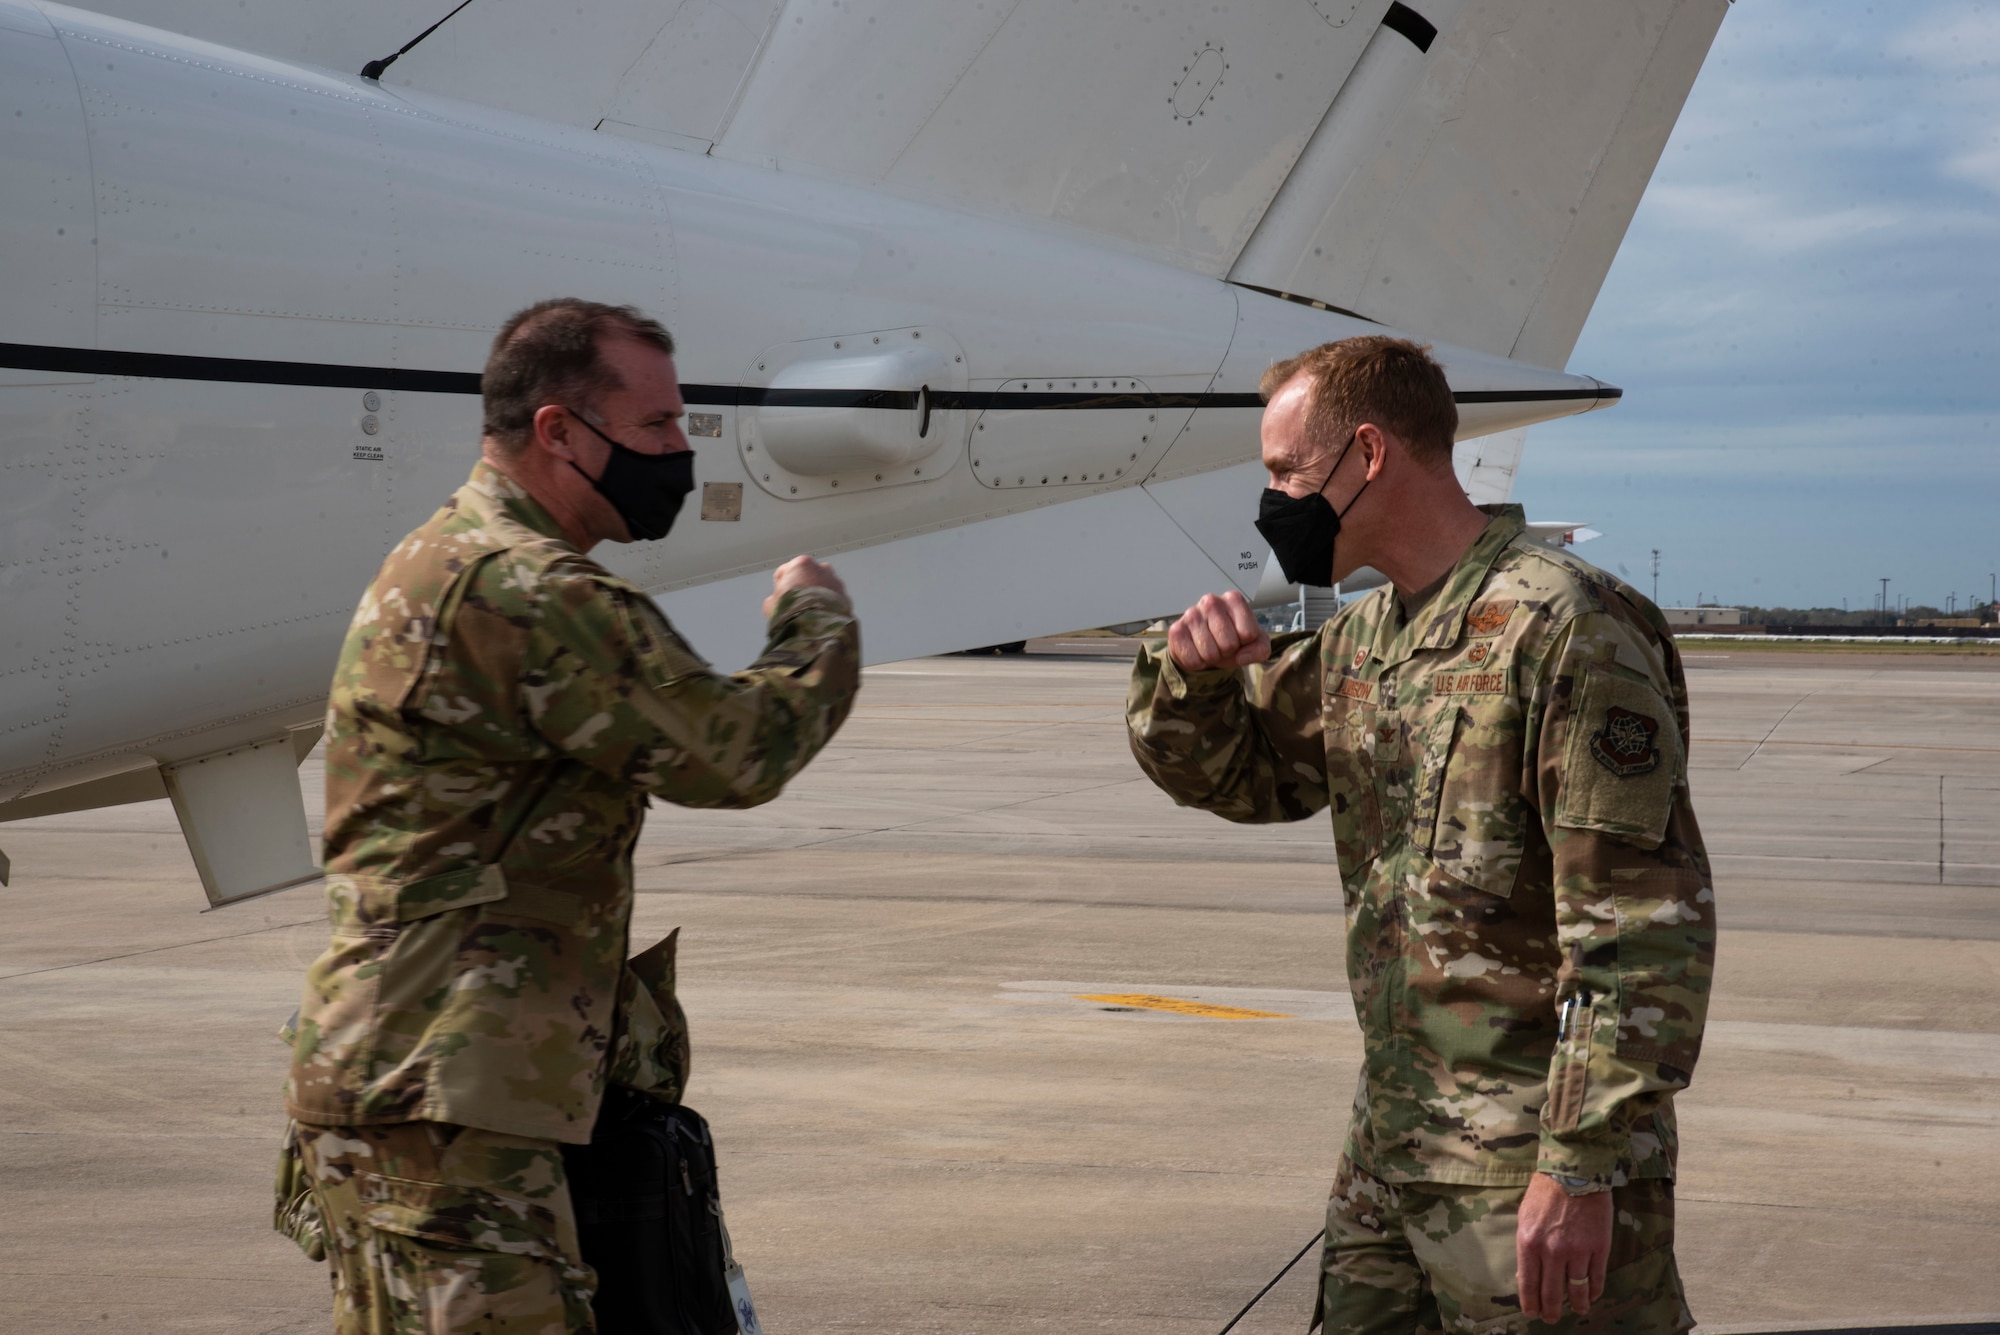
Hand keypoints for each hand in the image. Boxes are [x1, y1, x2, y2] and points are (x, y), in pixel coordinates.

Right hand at [764, 555, 845, 617]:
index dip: (780, 587)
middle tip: (795, 606)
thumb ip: (774, 599)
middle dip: (802, 589)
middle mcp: (822, 569)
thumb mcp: (771, 606)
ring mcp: (836, 583)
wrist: (818, 630)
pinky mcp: (846, 598)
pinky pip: (834, 601)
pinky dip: (828, 607)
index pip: (785, 572)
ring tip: (809, 614)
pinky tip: (820, 619)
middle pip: (807, 577)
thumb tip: (775, 603)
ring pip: (823, 588)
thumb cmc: (795, 614)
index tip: (780, 598)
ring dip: (817, 597)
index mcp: (802, 564)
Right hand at [1166, 591, 1270, 672]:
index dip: (1245, 643)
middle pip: (1229, 644)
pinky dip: (1198, 663)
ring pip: (1210, 653)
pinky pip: (1193, 660)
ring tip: (1210, 647)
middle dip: (1228, 651)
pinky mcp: (1176, 630)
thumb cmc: (1232, 640)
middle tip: (1222, 644)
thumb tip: (1240, 657)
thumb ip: (1261, 649)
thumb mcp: (1255, 644)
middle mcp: (1211, 601)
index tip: (1238, 637)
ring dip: (1212, 657)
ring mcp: (1191, 614)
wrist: (1204, 646)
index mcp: (1233, 599)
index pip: (1248, 633)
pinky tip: (1196, 650)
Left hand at [1515, 1174, 1613, 1321]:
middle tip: (1551, 1319)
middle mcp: (1552, 1251)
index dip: (1530, 1303)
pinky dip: (1594, 1291)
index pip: (1528, 1284)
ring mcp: (1578, 1251)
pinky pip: (1596, 1278)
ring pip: (1577, 1290)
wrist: (1574, 1172)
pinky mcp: (1599, 1248)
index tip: (1532, 1313)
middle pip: (1552, 1293)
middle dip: (1551, 1311)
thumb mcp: (1525, 1217)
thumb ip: (1527, 1247)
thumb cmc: (1545, 1193)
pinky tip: (1591, 1295)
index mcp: (1529, 1243)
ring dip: (1577, 1305)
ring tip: (1577, 1311)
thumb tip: (1527, 1274)